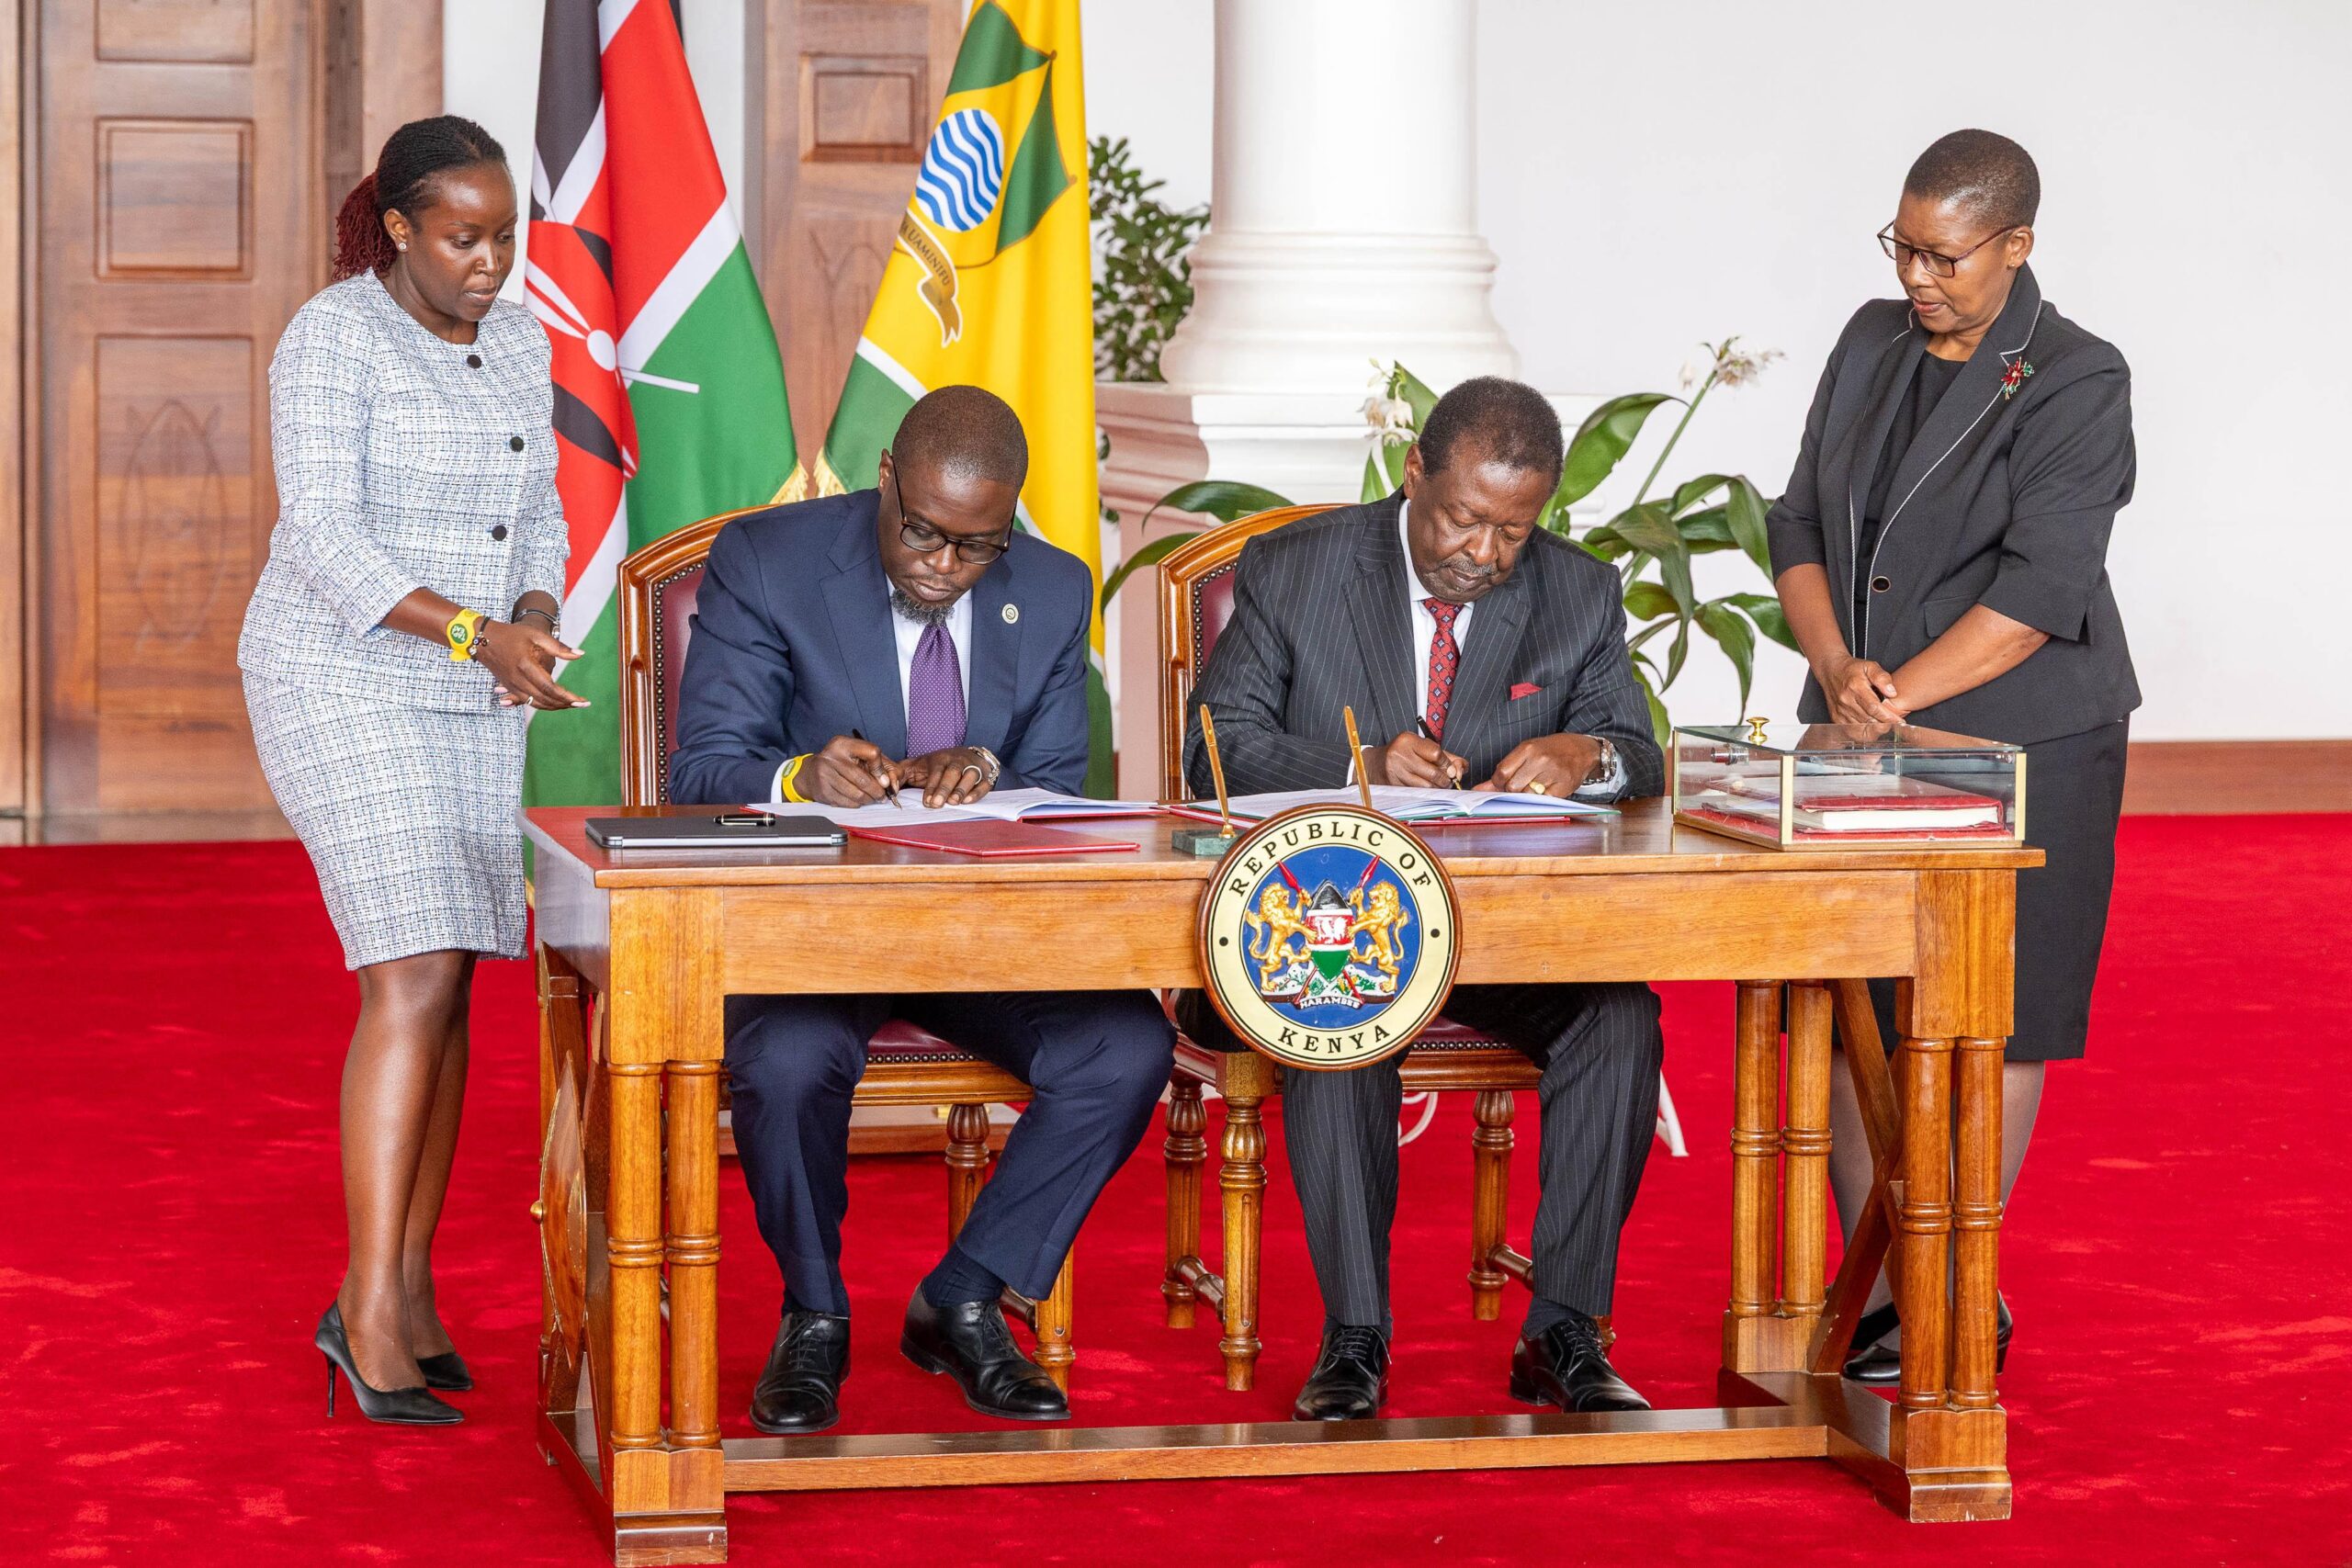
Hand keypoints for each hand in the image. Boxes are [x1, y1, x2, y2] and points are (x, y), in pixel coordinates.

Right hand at [476, 619, 586, 709]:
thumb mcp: (536, 635)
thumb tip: (580, 654)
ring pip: (536, 703)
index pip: (550, 687)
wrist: (482, 639)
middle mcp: (518, 679)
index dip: (567, 696)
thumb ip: (558, 647)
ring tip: (571, 705)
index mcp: (526, 665)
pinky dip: (542, 705)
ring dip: (555, 706)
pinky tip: (554, 704)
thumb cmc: (512, 634)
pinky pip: (527, 702)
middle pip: (544, 699)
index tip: (583, 700)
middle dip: (565, 704)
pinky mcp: (509, 687)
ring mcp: (512, 685)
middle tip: (582, 704)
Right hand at [802, 734, 899, 806]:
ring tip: (873, 799)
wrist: (811, 772)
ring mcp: (825, 775)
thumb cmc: (841, 763)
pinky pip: (847, 802)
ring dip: (869, 800)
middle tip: (883, 796)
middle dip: (877, 791)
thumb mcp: (857, 755)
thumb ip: (877, 764)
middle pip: (863, 779)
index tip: (884, 780)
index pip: (871, 752)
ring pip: (856, 794)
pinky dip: (857, 804)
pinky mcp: (823, 791)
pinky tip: (859, 801)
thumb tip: (891, 784)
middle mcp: (832, 757)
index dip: (881, 769)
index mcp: (843, 744)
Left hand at [901, 747, 995, 807]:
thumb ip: (902, 773)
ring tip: (954, 803)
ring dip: (962, 790)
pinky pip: (983, 784)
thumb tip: (890, 784)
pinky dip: (977, 792)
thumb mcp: (918, 765)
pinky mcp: (984, 777)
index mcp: (940, 759)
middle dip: (945, 788)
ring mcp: (972, 768)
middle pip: (953, 772)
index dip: (931, 787)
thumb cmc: (938, 765)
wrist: (967, 755)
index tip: (927, 802)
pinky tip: (968, 801)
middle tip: (937, 804)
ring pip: (970, 776)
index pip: (936, 772)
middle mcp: (957, 761)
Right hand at [1365, 731, 1465, 788]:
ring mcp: (1395, 771)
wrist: (1374, 764)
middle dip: (1444, 779)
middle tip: (1447, 780)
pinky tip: (1425, 788)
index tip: (1449, 769)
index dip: (1447, 764)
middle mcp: (1400, 755)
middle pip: (1433, 773)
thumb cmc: (1402, 753)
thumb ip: (1444, 755)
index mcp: (1408, 740)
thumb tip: (1462, 768)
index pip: (1436, 754)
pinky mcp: (1393, 785)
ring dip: (1436, 788)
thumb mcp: (1421, 747)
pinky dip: (1425, 793)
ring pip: (1426, 786)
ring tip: (1437, 785)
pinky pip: (1417, 792)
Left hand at [1477, 733, 1600, 794]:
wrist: (1582, 750)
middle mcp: (1540, 759)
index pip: (1502, 773)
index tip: (1503, 783)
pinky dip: (1542, 798)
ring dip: (1528, 795)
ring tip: (1536, 784)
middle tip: (1521, 784)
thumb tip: (1479, 789)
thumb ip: (1504, 770)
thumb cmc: (1550, 751)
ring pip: (1527, 795)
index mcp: (1528, 748)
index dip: (1499, 783)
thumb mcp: (1526, 753)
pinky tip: (1547, 788)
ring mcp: (1553, 773)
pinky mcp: (1564, 786)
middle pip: (1513, 787)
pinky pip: (1544, 801)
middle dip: (1513, 790)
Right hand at [1816, 655, 1905, 726]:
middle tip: (1895, 724)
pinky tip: (1872, 728)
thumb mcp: (1870, 666)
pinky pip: (1852, 732)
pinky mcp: (1836, 718)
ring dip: (1875, 730)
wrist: (1831, 671)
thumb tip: (1892, 692)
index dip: (1888, 717)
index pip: (1873, 708)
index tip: (1899, 721)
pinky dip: (1864, 733)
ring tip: (1885, 726)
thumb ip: (1882, 677)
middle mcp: (1846, 701)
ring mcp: (1840, 711)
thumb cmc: (1851, 669)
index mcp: (1855, 688)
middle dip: (1885, 725)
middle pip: (1868, 721)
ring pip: (1861, 729)